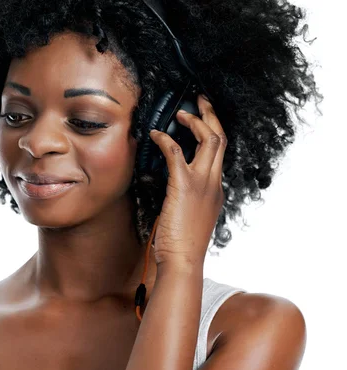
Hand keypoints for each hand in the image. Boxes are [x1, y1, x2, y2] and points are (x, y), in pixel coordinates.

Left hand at [148, 94, 225, 269]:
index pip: (219, 155)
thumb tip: (171, 188)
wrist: (182, 261)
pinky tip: (155, 135)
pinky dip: (165, 140)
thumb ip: (185, 199)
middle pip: (221, 139)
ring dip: (195, 121)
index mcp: (216, 190)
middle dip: (211, 116)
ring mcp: (203, 183)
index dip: (211, 133)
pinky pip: (177, 152)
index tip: (202, 121)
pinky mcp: (185, 186)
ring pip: (210, 139)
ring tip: (181, 112)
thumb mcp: (188, 217)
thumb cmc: (181, 245)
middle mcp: (215, 183)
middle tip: (200, 100)